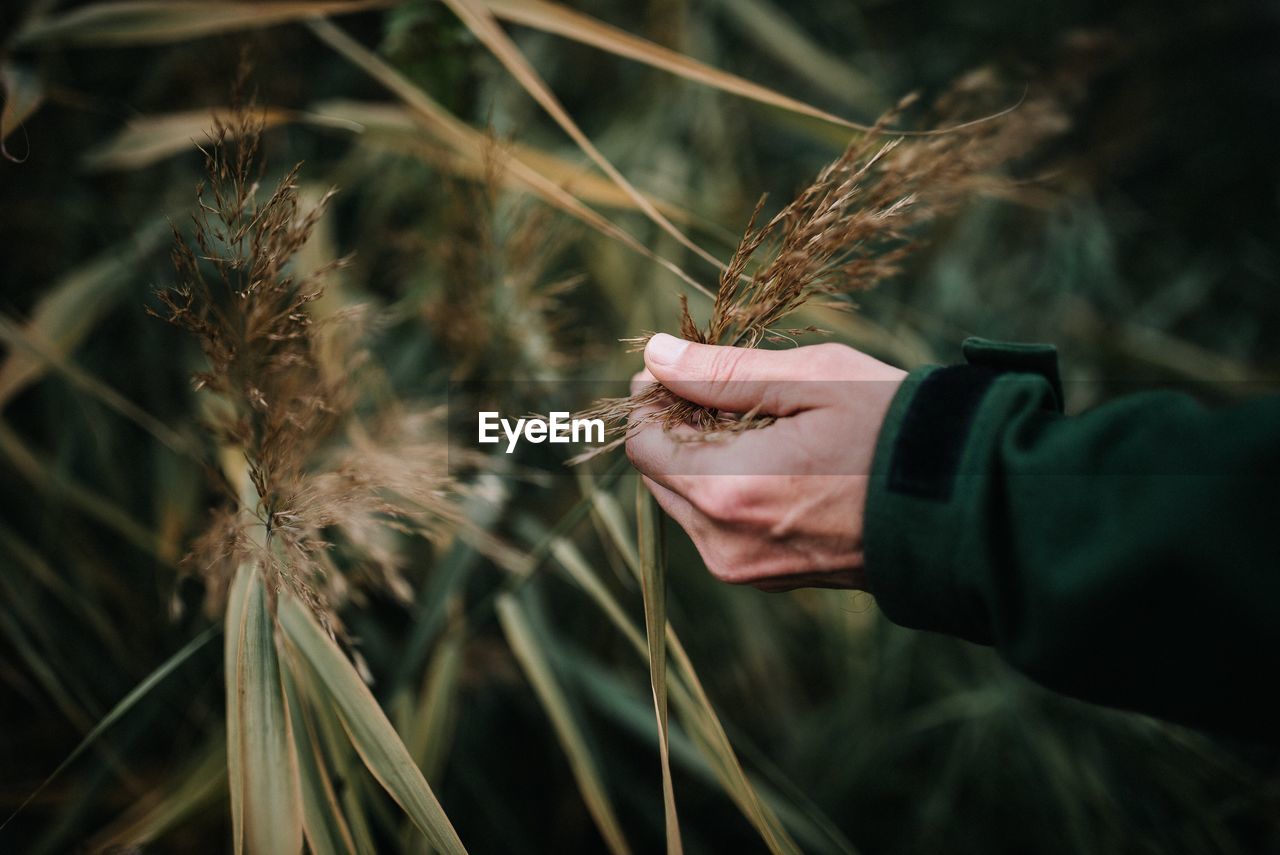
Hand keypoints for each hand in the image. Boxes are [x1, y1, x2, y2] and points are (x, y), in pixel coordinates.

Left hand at [626, 334, 905, 591]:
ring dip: (705, 460)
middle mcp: (724, 542)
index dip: (654, 401)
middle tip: (733, 393)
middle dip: (680, 429)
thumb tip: (653, 357)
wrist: (965, 504)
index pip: (644, 444)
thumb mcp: (811, 379)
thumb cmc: (893, 428)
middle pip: (660, 475)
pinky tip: (782, 462)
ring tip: (768, 427)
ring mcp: (745, 568)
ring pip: (687, 502)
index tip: (684, 371)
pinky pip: (719, 527)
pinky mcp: (767, 578)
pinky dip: (731, 490)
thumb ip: (722, 372)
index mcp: (729, 490)